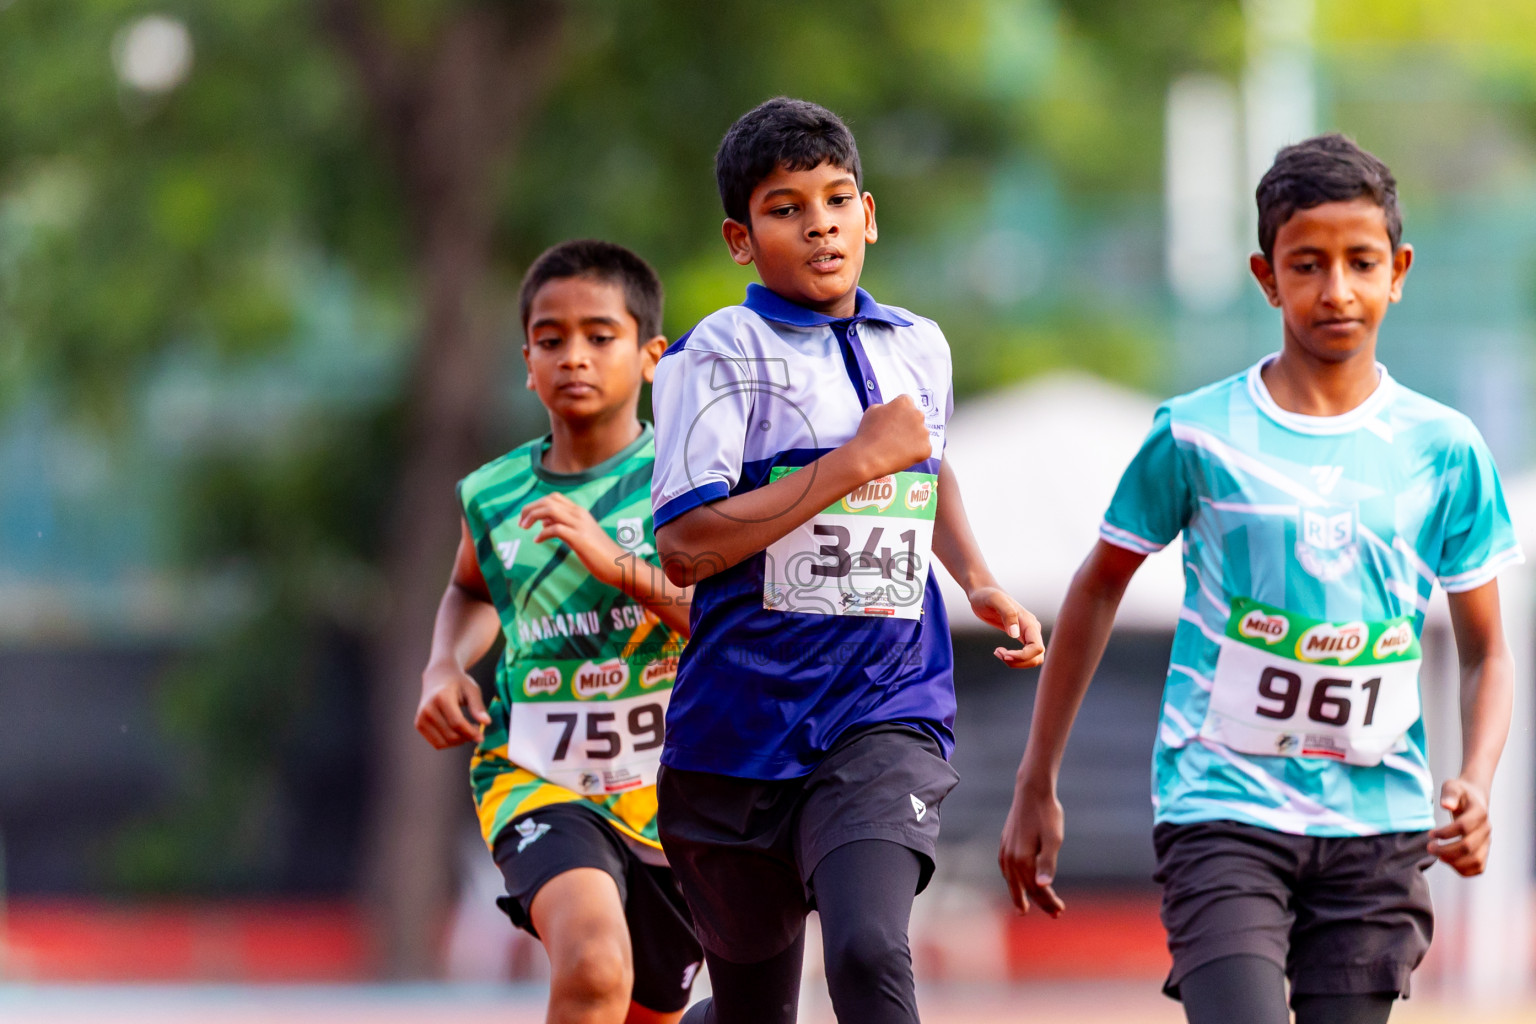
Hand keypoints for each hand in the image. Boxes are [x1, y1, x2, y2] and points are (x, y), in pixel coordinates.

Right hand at [416, 663, 491, 748]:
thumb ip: (478, 707)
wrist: (438, 676)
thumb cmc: (459, 683)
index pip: (457, 723)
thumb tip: (487, 723)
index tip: (482, 737)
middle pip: (450, 735)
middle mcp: (427, 709)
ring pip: (443, 743)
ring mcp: (421, 718)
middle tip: (476, 731)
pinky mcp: (419, 725)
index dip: (471, 733)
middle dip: (466, 738)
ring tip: (467, 730)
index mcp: (441, 698)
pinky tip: (457, 732)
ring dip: (458, 742)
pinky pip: (436, 743)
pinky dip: (449, 743)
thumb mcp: (472, 690)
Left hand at [520, 493, 625, 586]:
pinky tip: (537, 541)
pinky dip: (543, 533)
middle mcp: (579, 514)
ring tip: (524, 528)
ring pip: (550, 509)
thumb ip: (563, 525)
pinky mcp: (579, 538)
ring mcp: (580, 525)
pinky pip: (555, 528)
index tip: (526, 518)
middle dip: (530, 508)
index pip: (553, 497)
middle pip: (548, 500)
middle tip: (520, 523)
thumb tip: (543, 522)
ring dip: (533, 516)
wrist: (619, 565)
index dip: (536, 504)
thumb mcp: (579, 535)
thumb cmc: (599, 553)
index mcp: (579, 512)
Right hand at [847, 395, 931, 479]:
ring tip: (896, 447)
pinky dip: (915, 453)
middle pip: (916, 418)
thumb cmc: (868, 433)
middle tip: (895, 436)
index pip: (907, 403)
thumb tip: (892, 410)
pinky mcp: (926, 448)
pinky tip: (901, 455)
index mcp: (905, 402)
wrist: (869, 457)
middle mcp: (918, 414)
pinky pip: (923, 449)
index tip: (893, 422)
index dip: (899, 413)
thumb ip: (887, 407)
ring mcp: (924, 432)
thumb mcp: (872, 410)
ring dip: (913, 439)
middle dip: (908, 425)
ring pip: (921, 434)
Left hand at [969, 586, 1044, 667]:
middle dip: (1019, 662)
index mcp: (1029, 622)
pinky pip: (1026, 655)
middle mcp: (1032, 629)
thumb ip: (1007, 614)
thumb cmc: (987, 595)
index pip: (1037, 648)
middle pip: (1037, 657)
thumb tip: (1015, 634)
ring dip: (1016, 662)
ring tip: (998, 652)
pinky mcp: (1020, 635)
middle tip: (999, 653)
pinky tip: (999, 651)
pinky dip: (1014, 659)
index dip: (1022, 656)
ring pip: (1033, 659)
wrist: (983, 592)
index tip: (1004, 654)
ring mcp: (1028, 633)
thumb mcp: (994, 600)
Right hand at [998, 779, 1066, 916]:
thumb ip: (1047, 863)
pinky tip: (1015, 882)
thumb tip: (1043, 886)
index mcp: (1023, 860)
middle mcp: (1011, 858)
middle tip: (1054, 914)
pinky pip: (1006, 870)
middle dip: (1039, 902)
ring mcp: (1005, 850)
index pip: (1036, 890)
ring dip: (1021, 894)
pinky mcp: (1004, 843)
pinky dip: (1011, 881)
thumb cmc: (1047, 815)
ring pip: (1012, 881)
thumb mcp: (1053, 839)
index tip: (1060, 910)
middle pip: (1024, 888)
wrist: (1031, 791)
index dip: (1048, 902)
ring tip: (1025, 907)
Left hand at [1429, 776, 1491, 875]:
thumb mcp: (1452, 787)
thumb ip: (1450, 794)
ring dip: (1454, 862)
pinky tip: (1448, 862)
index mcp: (1479, 812)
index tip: (1430, 834)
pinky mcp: (1484, 850)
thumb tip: (1446, 805)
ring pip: (1476, 861)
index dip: (1445, 833)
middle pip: (1468, 847)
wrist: (1474, 798)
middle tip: (1429, 848)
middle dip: (1445, 850)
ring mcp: (1487, 841)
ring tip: (1438, 856)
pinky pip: (1479, 867)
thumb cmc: (1460, 793)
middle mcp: (1486, 829)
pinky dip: (1463, 870)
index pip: (1463, 827)